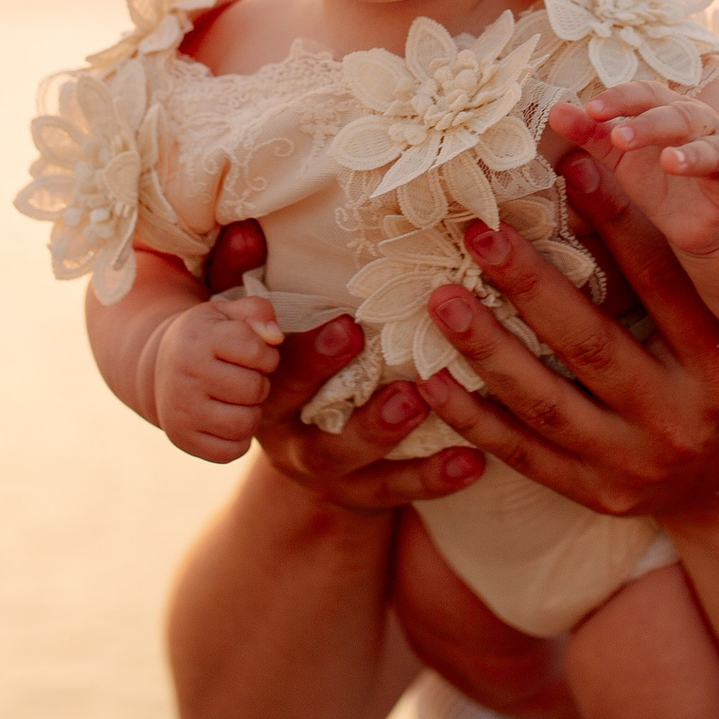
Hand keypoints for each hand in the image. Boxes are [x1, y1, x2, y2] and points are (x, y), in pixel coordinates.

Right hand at [153, 295, 285, 461]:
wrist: (159, 368)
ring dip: (252, 412)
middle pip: (254, 389)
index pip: (256, 351)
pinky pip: (230, 452)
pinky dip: (238, 439)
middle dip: (260, 383)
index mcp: (198, 338)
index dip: (266, 355)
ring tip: (239, 399)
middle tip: (245, 377)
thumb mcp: (228, 314)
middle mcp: (184, 375)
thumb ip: (258, 312)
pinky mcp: (181, 438)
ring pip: (244, 424)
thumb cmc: (206, 338)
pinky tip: (229, 419)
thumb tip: (275, 337)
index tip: (255, 354)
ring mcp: (180, 410)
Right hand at [203, 218, 486, 510]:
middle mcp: (283, 433)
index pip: (269, 365)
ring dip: (381, 431)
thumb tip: (246, 223)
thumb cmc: (286, 362)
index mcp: (261, 385)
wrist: (298, 449)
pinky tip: (474, 462)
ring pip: (344, 460)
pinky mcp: (359, 495)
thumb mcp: (255, 324)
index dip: (298, 348)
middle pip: (296, 408)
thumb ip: (245, 276)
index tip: (342, 322)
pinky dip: (433, 480)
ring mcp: (321, 471)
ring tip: (419, 401)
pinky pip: (393, 493)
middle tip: (365, 342)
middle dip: (328, 377)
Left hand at [414, 150, 718, 522]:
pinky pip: (525, 456)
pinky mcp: (599, 493)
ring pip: (546, 404)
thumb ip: (692, 271)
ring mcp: (636, 463)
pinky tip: (430, 380)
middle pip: (591, 344)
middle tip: (478, 231)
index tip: (572, 166)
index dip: (618, 221)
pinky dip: (474, 418)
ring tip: (440, 299)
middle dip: (529, 284)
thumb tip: (619, 182)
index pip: (663, 283)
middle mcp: (681, 418)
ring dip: (486, 350)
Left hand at [550, 83, 718, 258]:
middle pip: (676, 116)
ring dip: (691, 153)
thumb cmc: (664, 179)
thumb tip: (554, 111)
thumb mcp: (623, 158)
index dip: (620, 100)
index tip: (591, 110)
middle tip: (619, 137)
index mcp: (668, 111)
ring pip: (710, 147)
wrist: (711, 218)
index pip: (645, 95)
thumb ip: (593, 135)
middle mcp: (700, 124)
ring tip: (669, 161)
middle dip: (648, 125)